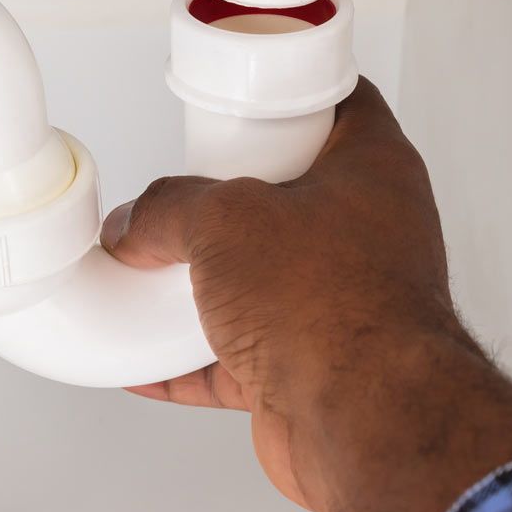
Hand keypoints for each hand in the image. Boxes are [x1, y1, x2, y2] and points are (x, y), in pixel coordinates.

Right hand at [102, 79, 469, 511]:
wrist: (364, 419)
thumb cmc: (337, 307)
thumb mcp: (226, 220)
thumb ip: (170, 210)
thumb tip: (136, 223)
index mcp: (374, 169)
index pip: (339, 103)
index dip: (290, 93)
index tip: (245, 96)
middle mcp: (369, 233)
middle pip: (290, 197)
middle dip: (230, 201)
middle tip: (183, 190)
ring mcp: (345, 303)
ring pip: (264, 280)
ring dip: (206, 284)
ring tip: (151, 273)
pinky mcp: (316, 368)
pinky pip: (240, 356)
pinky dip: (190, 361)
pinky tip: (146, 362)